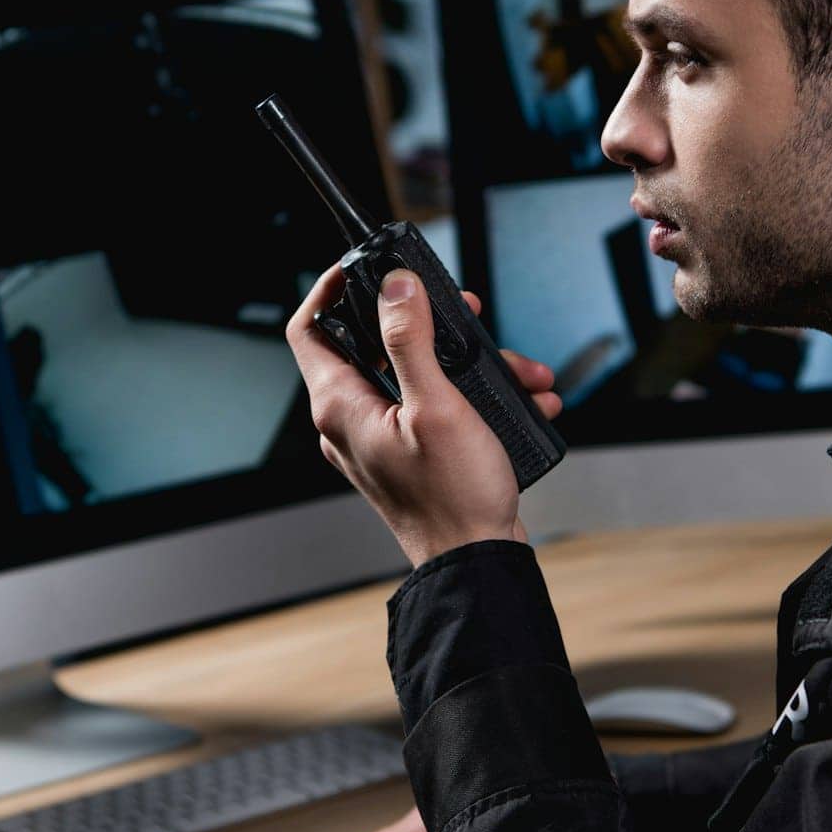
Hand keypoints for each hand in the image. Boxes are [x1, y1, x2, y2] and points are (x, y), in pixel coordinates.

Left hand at [287, 267, 562, 566]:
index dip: (331, 289)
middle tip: (464, 315)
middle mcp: (350, 423)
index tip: (367, 267)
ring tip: (517, 373)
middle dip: (430, 326)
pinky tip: (521, 402)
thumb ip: (410, 341)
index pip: (310, 328)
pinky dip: (474, 399)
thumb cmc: (453, 500)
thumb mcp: (436, 407)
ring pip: (415, 376)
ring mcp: (379, 441)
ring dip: (469, 367)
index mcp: (339, 406)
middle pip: (375, 345)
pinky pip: (435, 409)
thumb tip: (395, 289)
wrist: (476, 564)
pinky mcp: (410, 456)